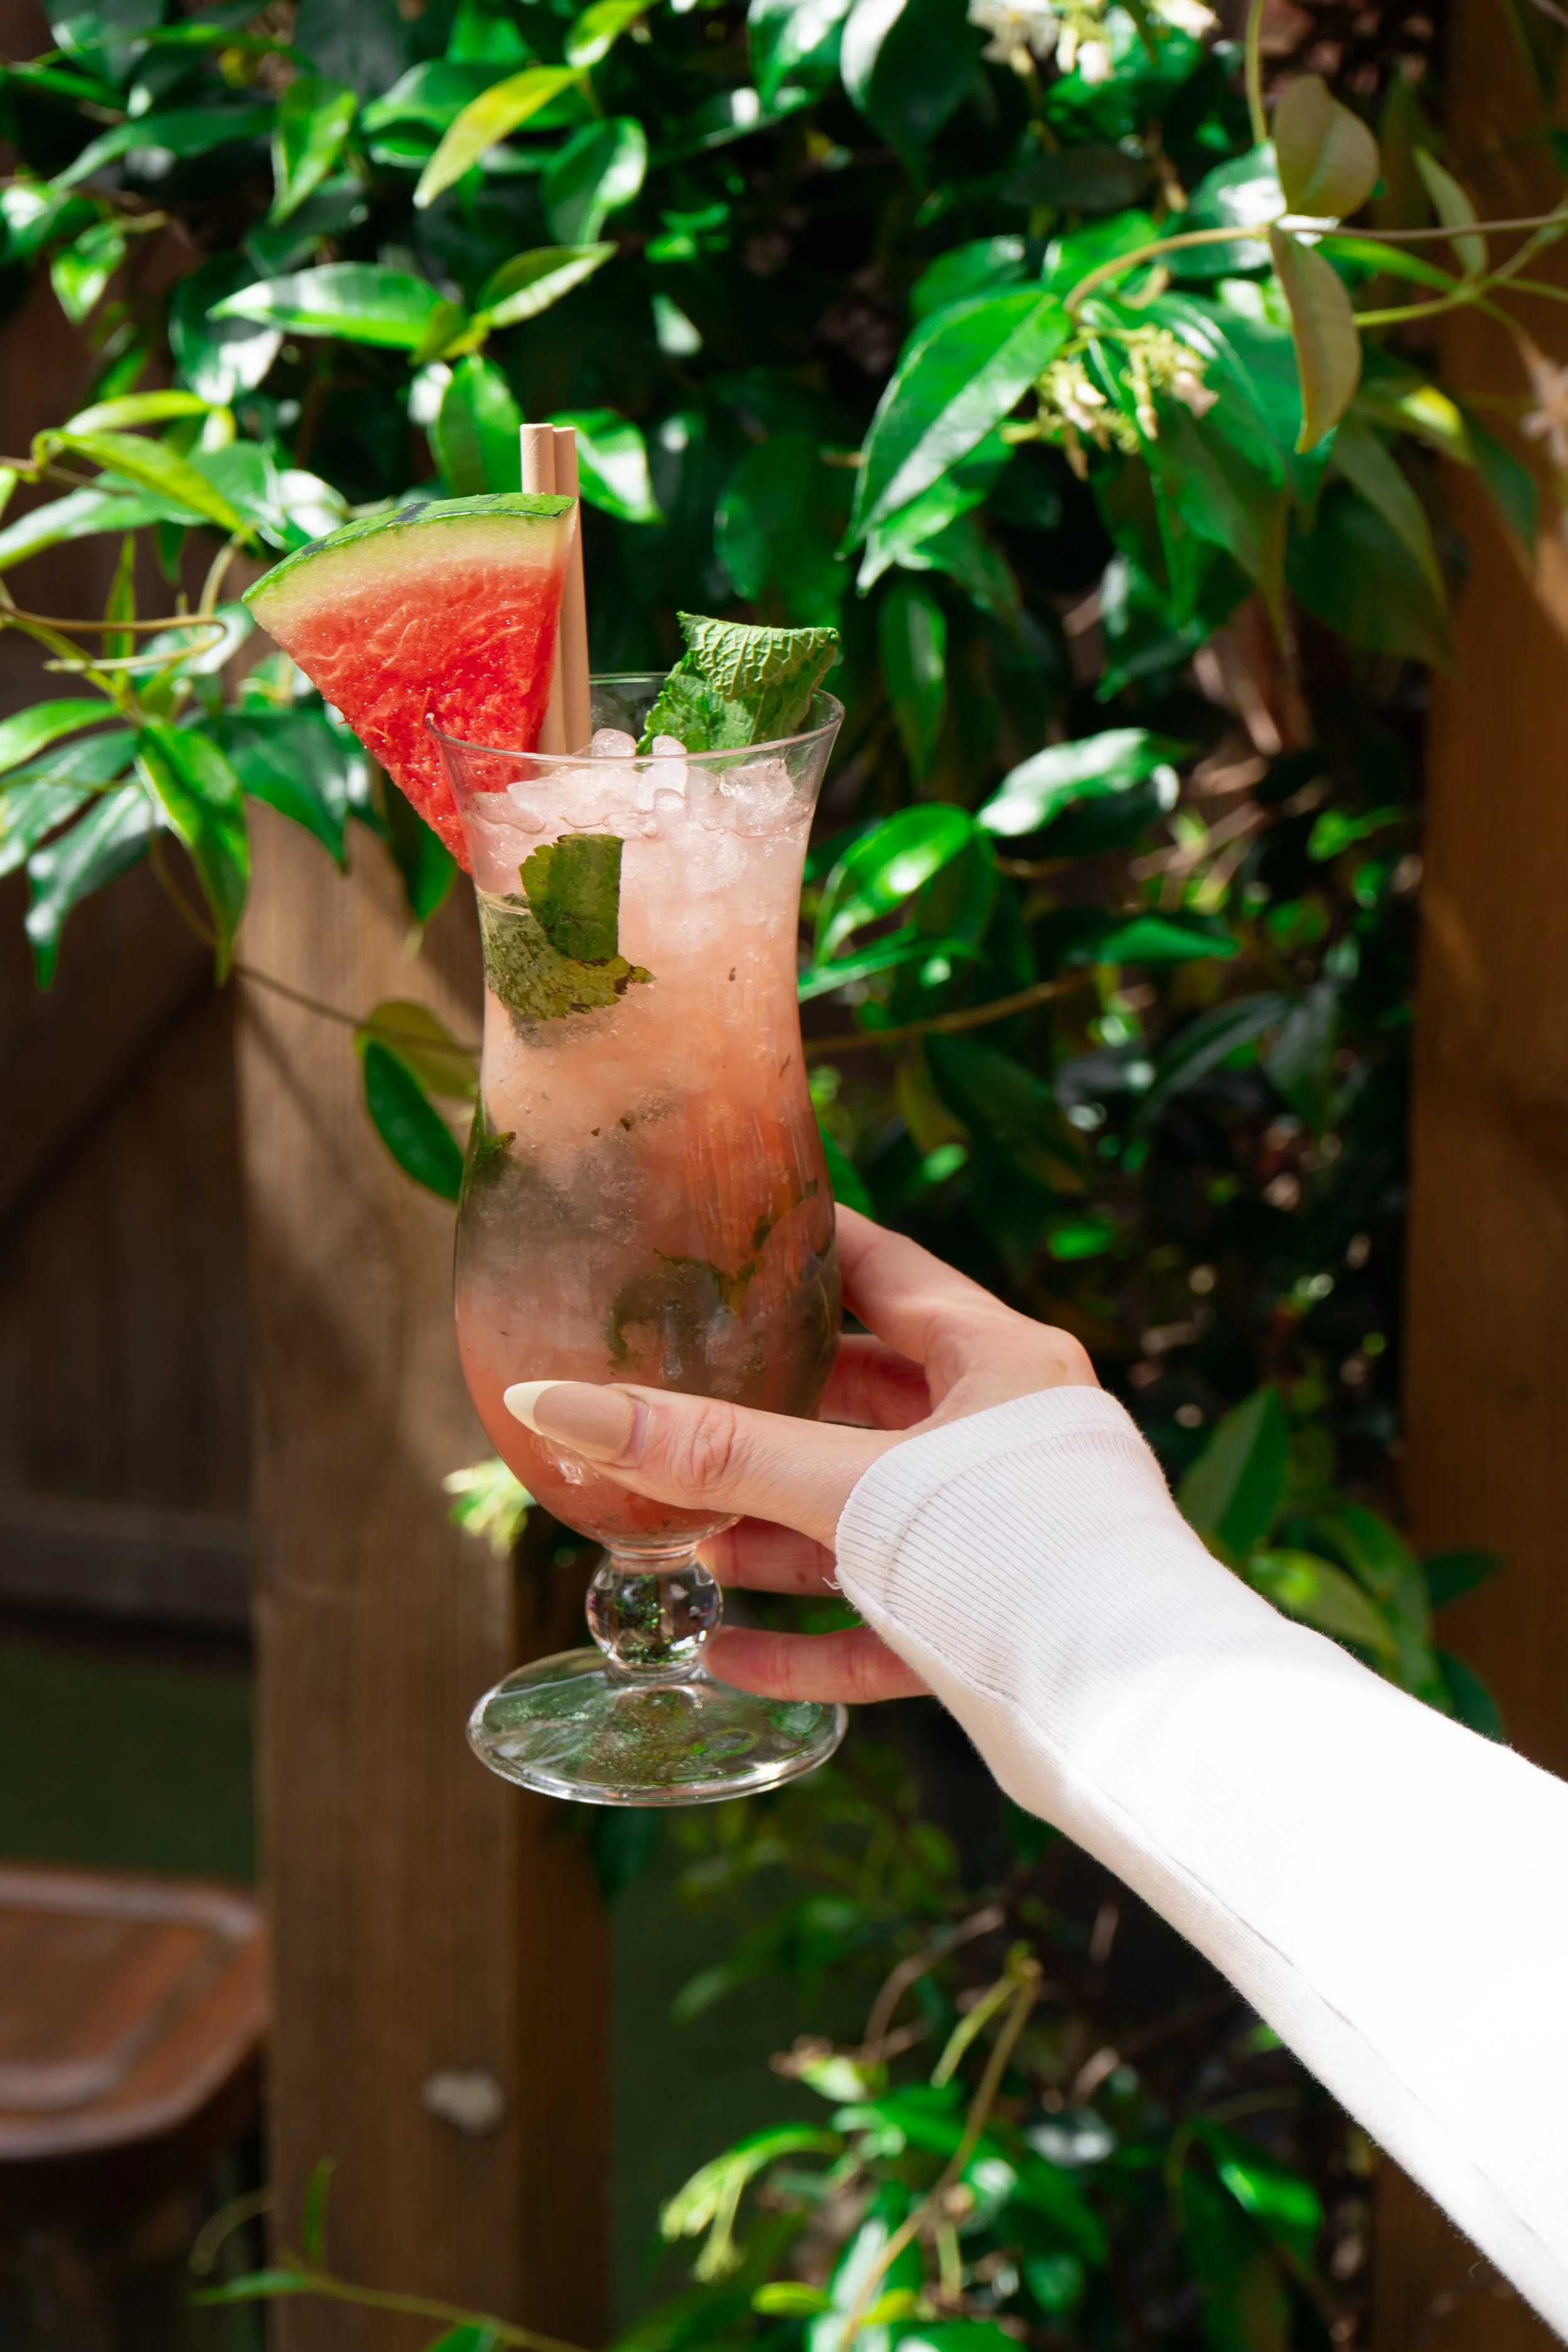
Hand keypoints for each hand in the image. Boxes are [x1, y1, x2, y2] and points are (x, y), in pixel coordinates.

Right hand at [504, 1206, 1096, 1703]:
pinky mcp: (993, 1630)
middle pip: (862, 1402)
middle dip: (764, 1414)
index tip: (724, 1230)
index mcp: (997, 1361)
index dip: (801, 1246)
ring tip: (682, 1541)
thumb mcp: (849, 1487)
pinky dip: (811, 1636)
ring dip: (776, 1534)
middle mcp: (1004, 1437)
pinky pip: (886, 1621)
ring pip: (867, 1519)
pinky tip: (729, 1654)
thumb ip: (709, 1450)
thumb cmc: (1014, 1554)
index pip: (883, 1269)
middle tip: (669, 1402)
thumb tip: (554, 1402)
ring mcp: (1001, 1535)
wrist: (1131, 1710)